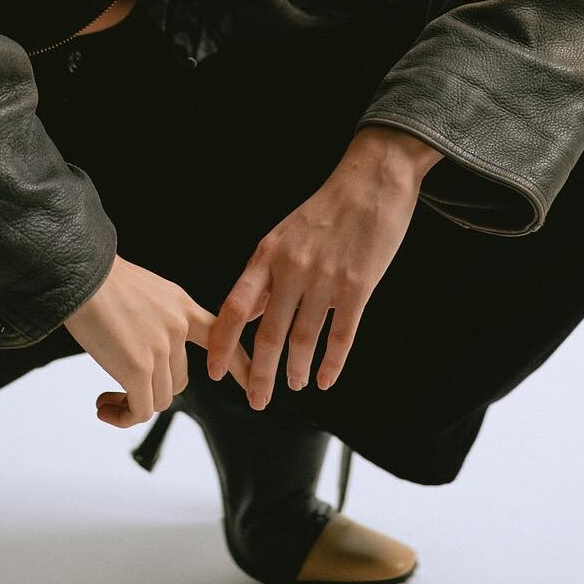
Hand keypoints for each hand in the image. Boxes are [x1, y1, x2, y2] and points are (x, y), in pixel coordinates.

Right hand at [63, 252, 253, 429]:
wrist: (79, 274)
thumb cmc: (98, 281)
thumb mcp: (142, 292)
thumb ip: (155, 319)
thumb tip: (144, 353)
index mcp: (180, 305)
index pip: (221, 335)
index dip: (237, 363)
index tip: (251, 382)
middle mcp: (177, 327)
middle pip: (178, 380)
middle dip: (152, 389)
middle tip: (121, 390)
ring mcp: (161, 348)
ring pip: (159, 398)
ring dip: (133, 405)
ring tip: (106, 400)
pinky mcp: (140, 368)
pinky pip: (141, 410)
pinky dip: (123, 416)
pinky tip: (103, 407)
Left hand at [205, 127, 442, 406]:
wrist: (371, 181)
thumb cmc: (327, 209)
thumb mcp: (284, 235)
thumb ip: (267, 274)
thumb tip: (251, 312)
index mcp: (267, 254)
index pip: (235, 307)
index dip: (222, 343)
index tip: (212, 371)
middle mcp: (292, 269)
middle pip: (268, 334)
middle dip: (260, 374)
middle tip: (256, 401)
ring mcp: (325, 279)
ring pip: (304, 340)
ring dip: (296, 370)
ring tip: (294, 386)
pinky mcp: (358, 287)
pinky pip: (341, 336)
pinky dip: (332, 363)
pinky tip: (326, 379)